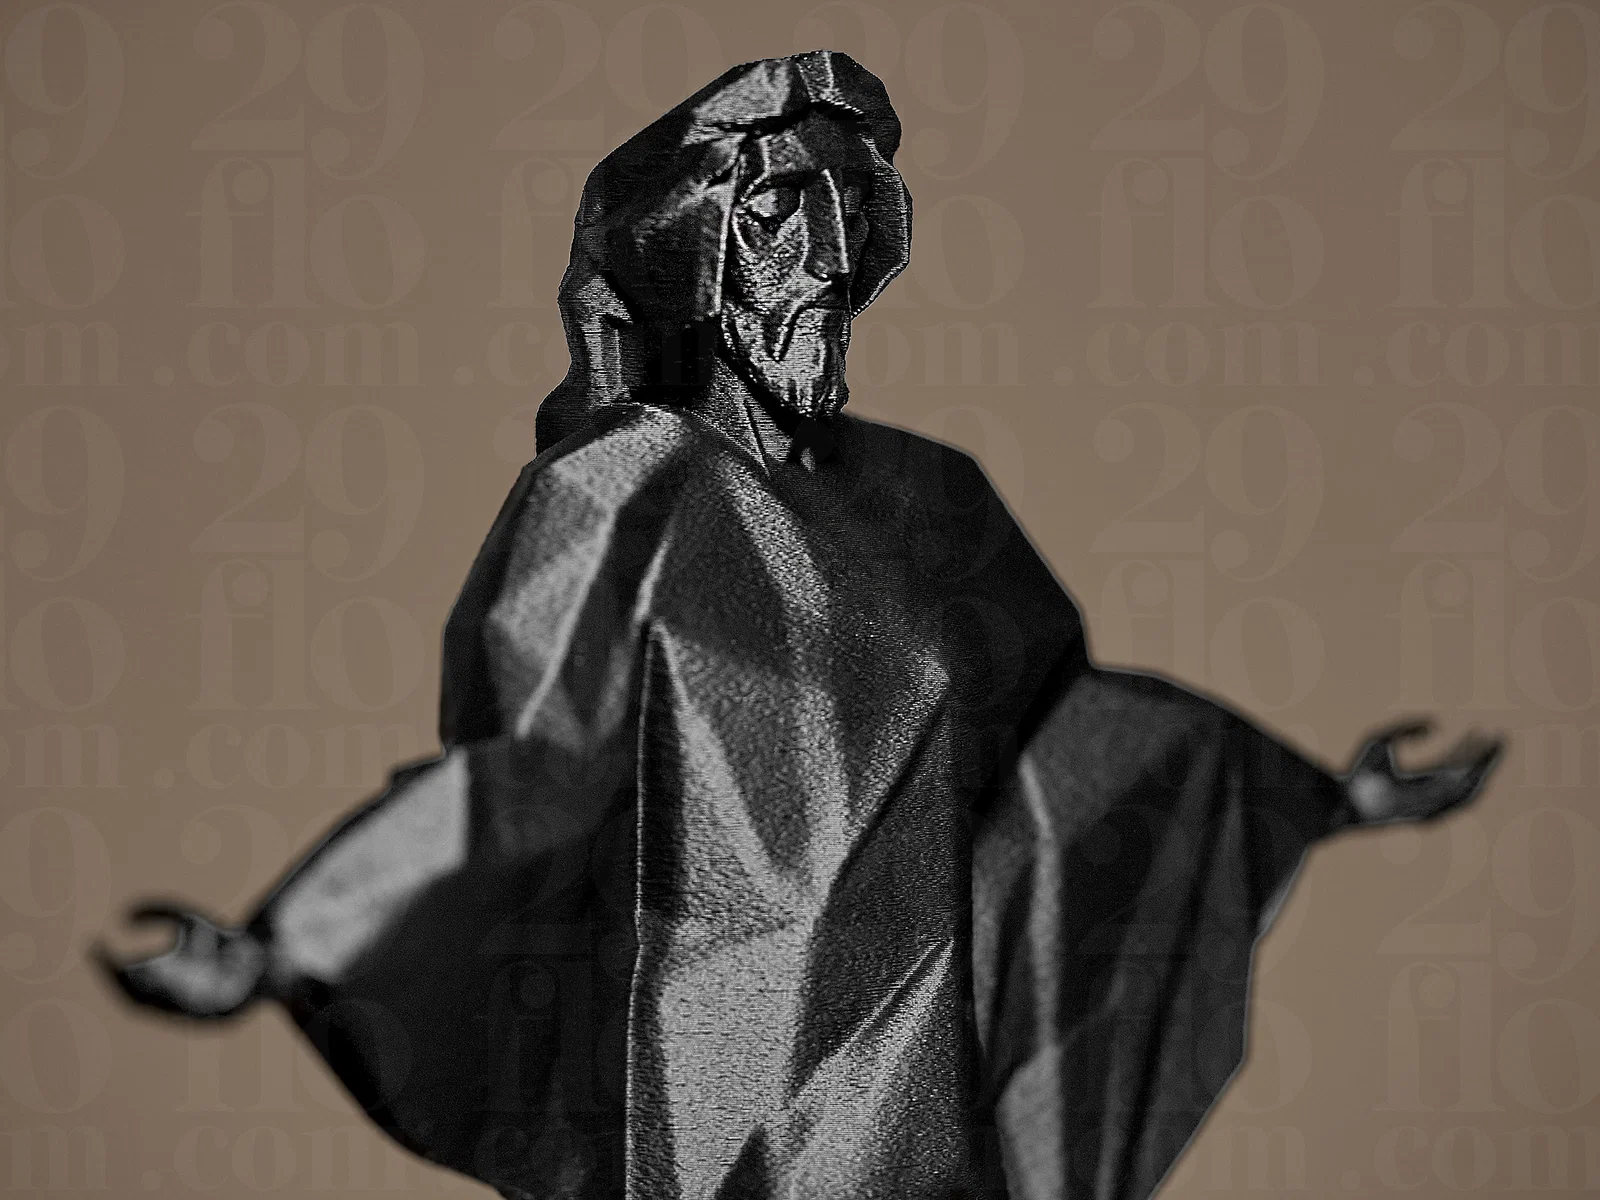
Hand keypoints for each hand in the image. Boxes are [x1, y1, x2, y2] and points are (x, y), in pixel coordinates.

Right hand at [93, 903, 267, 1019]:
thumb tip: (124, 917)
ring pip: (165, 1004)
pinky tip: (174, 974)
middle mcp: (174, 1001)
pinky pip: (200, 1005)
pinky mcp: (224, 1010)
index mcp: (162, 984)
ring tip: (135, 967)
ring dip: (150, 988)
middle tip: (113, 960)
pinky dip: (185, 993)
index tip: (95, 944)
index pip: (125, 983)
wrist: (268, 954)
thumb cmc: (223, 940)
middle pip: (138, 999)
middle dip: (121, 981)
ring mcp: (198, 1009)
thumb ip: (159, 911)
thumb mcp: (188, 920)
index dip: (106, 967)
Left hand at [1340, 719, 1504, 826]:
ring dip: (1485, 769)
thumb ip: (1407, 729)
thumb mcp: (1381, 740)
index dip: (1468, 748)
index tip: (1482, 729)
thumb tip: (1437, 726)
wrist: (1343, 800)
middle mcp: (1428, 795)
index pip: (1452, 765)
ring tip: (1496, 748)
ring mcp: (1431, 807)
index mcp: (1419, 781)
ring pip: (1468, 789)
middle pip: (1465, 776)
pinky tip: (1481, 765)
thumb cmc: (1356, 773)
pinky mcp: (1430, 815)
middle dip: (1485, 758)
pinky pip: (1457, 799)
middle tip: (1500, 738)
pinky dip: (1471, 783)